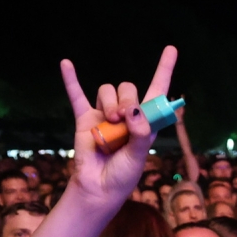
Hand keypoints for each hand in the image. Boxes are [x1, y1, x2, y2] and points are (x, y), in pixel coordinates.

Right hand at [58, 46, 176, 210]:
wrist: (98, 187)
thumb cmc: (123, 173)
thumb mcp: (138, 156)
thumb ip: (139, 133)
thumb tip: (135, 110)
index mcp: (145, 119)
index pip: (157, 90)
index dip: (164, 69)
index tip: (171, 49)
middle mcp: (126, 113)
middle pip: (128, 88)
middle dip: (127, 100)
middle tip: (124, 119)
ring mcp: (104, 114)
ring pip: (107, 91)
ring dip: (109, 103)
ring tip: (110, 122)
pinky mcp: (84, 119)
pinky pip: (76, 95)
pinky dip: (71, 80)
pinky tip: (66, 64)